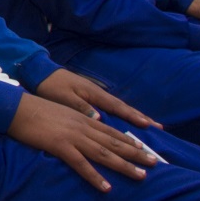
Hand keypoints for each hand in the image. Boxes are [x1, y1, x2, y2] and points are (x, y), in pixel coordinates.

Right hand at [6, 93, 156, 191]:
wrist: (14, 107)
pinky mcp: (60, 146)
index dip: (130, 141)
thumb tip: (86, 131)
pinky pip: (81, 164)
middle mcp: (82, 126)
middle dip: (136, 153)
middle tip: (154, 163)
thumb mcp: (59, 113)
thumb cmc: (33, 109)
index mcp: (82, 118)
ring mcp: (73, 136)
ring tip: (141, 176)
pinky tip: (106, 188)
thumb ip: (74, 122)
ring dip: (124, 165)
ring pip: (104, 153)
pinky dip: (95, 176)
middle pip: (114, 142)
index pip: (112, 131)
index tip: (144, 149)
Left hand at [35, 69, 158, 129]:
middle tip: (160, 128)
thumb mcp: (63, 97)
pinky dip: (121, 114)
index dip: (133, 117)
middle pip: (123, 108)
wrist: (39, 73)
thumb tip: (99, 119)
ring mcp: (94, 95)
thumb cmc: (51, 85)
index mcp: (93, 94)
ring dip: (134, 116)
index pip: (118, 107)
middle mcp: (97, 94)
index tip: (149, 125)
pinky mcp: (89, 97)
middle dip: (141, 118)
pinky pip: (110, 107)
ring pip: (118, 108)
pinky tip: (126, 121)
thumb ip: (81, 107)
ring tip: (149, 126)